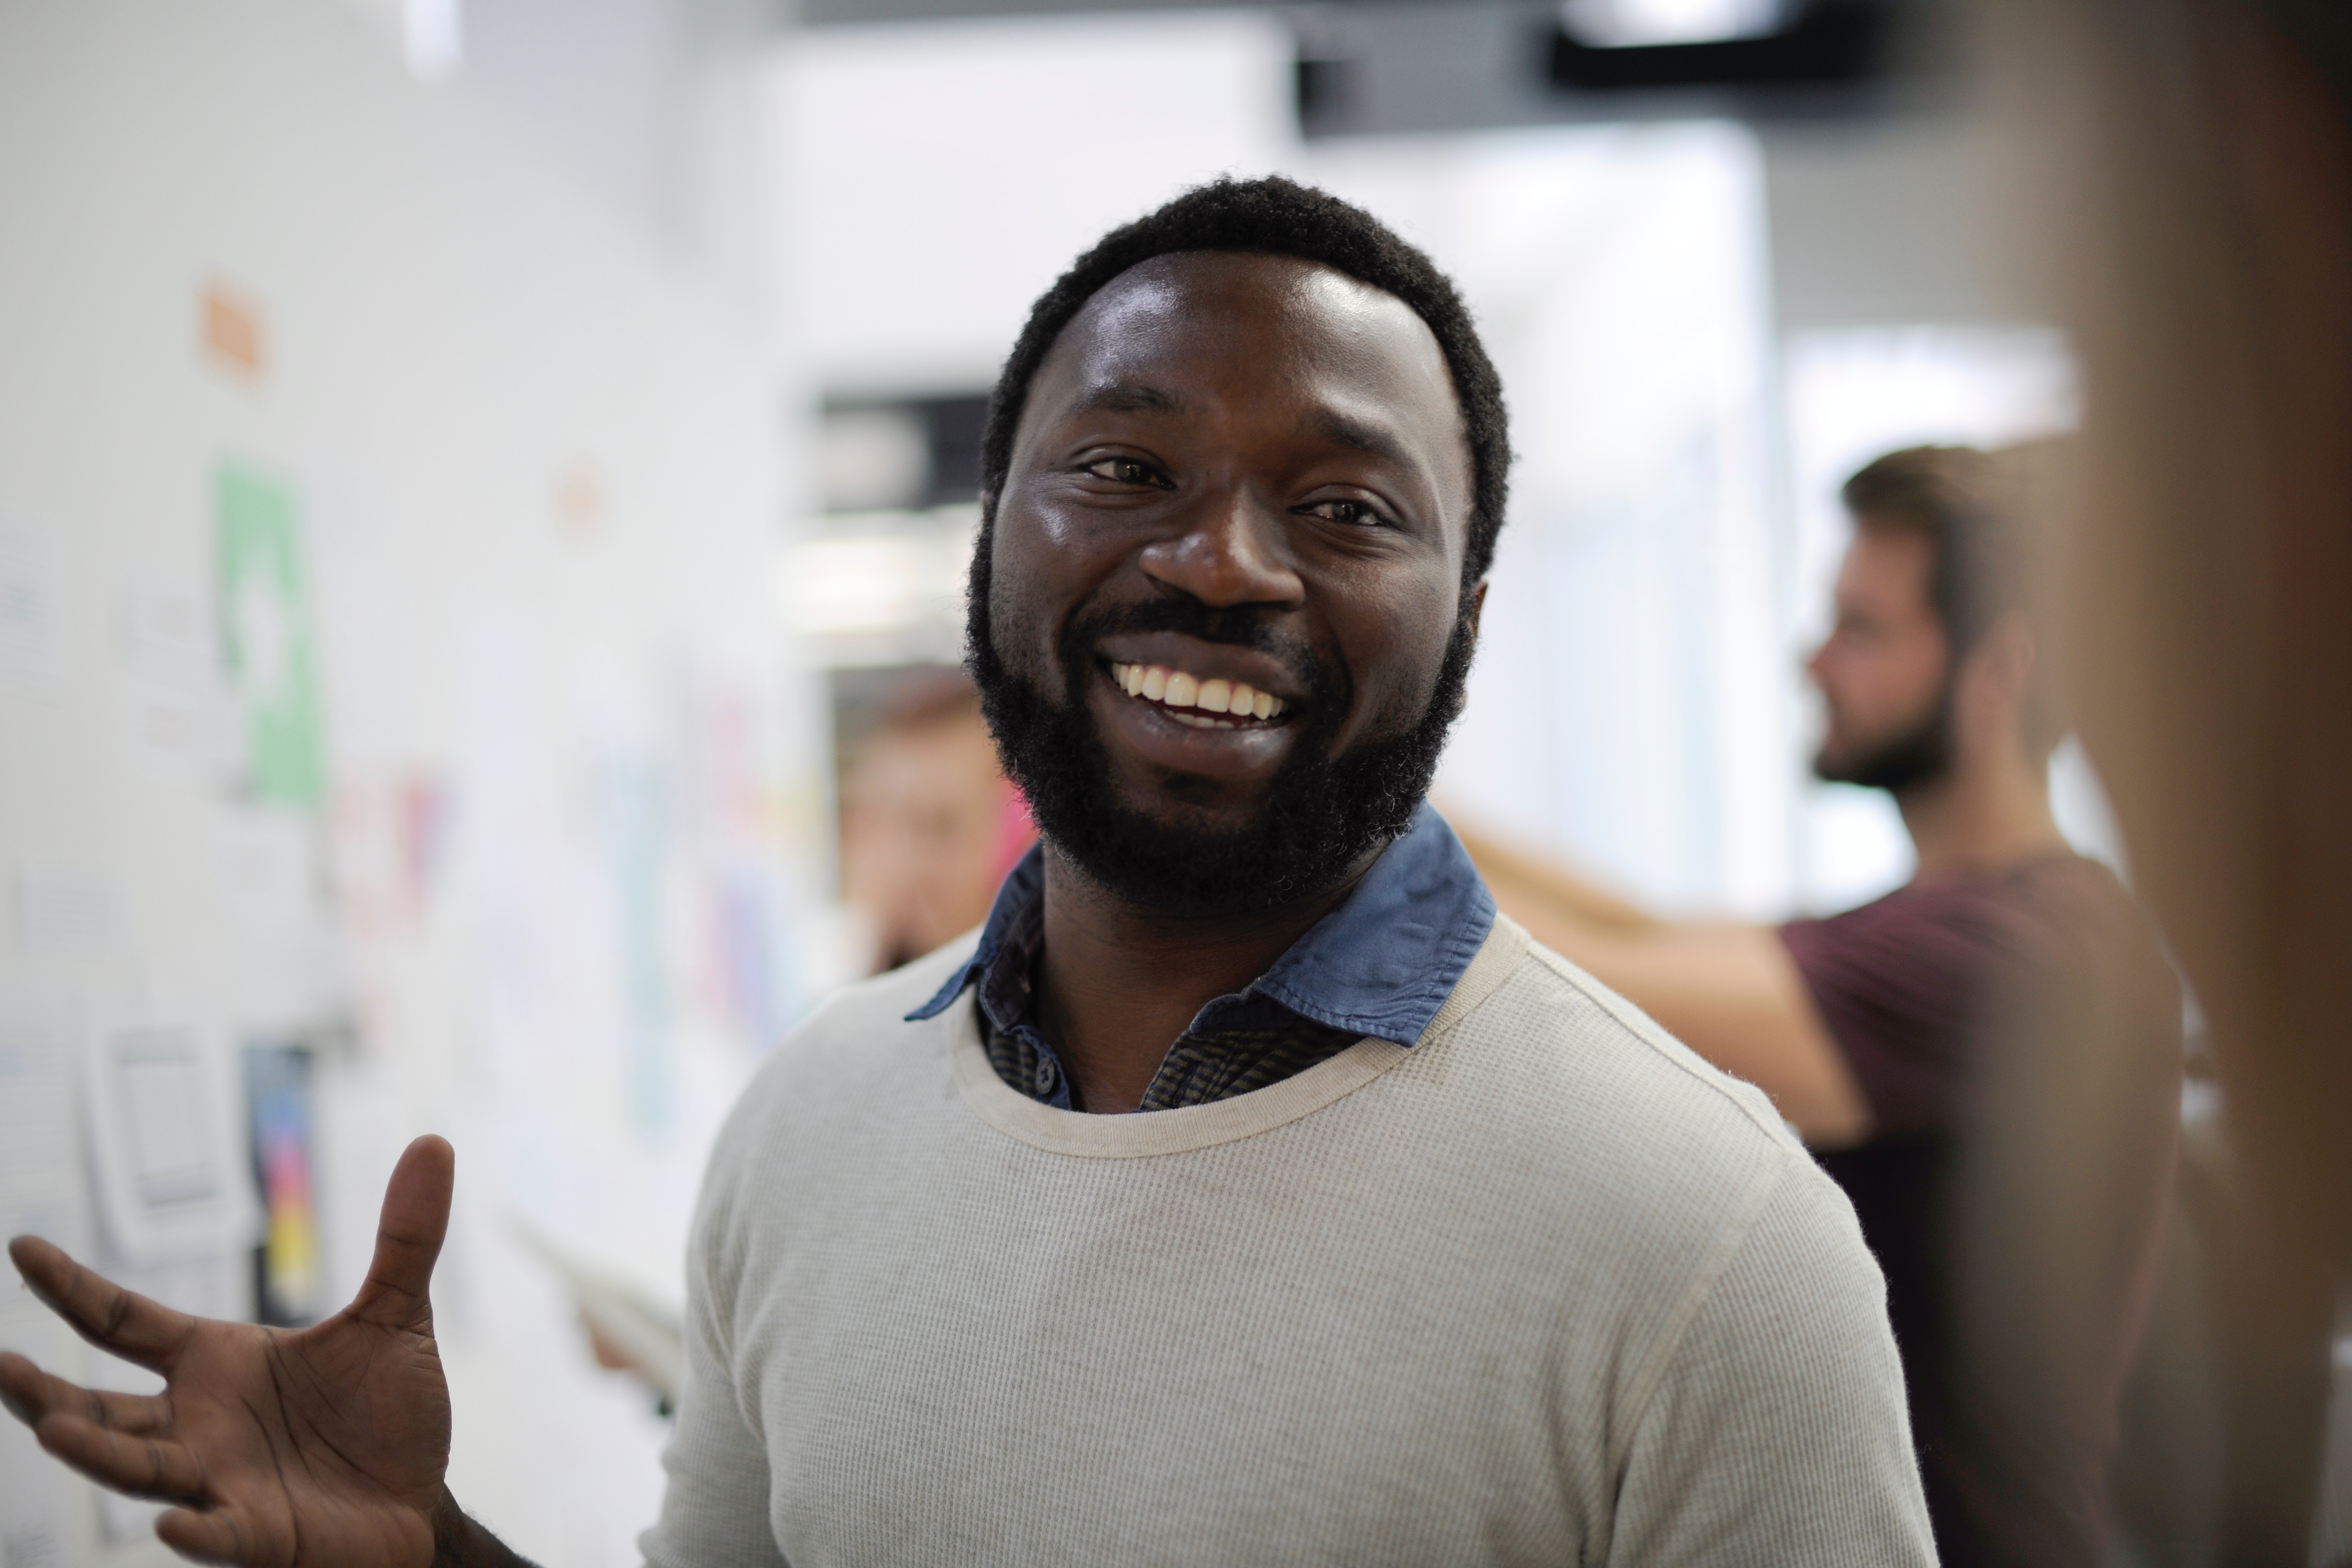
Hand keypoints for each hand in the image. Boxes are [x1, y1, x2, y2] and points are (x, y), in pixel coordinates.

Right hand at [1, 1136, 463, 1566]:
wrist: (418, 1498)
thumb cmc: (388, 1413)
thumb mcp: (398, 1314)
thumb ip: (405, 1236)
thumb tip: (433, 1143)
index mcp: (217, 1363)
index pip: (125, 1322)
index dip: (73, 1289)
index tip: (23, 1247)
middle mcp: (199, 1423)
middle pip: (101, 1406)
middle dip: (45, 1393)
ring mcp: (220, 1481)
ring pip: (138, 1469)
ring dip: (96, 1454)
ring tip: (53, 1429)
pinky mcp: (258, 1534)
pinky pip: (216, 1534)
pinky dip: (193, 1528)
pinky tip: (170, 1523)